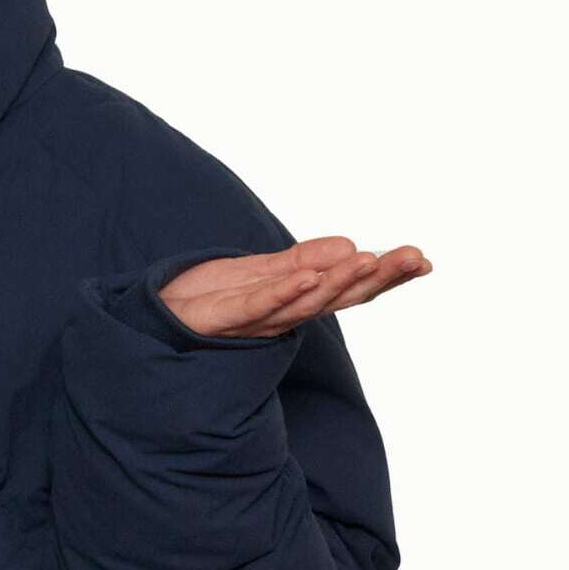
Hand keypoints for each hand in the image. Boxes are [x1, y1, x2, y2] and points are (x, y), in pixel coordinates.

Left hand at [158, 237, 431, 339]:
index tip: (422, 260)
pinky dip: (283, 295)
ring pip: (303, 305)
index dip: (384, 277)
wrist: (146, 320)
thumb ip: (301, 262)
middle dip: (377, 279)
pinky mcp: (216, 321)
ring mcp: (249, 323)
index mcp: (291, 304)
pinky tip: (309, 278)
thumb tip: (351, 246)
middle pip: (336, 299)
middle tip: (415, 259)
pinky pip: (255, 308)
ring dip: (338, 284)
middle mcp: (278, 318)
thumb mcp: (258, 273)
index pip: (346, 290)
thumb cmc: (203, 299)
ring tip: (369, 262)